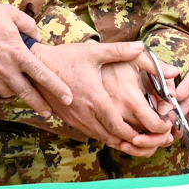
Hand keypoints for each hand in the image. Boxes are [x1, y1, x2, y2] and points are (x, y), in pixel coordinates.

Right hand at [0, 2, 68, 118]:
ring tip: (12, 76)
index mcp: (17, 53)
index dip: (57, 88)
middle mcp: (6, 69)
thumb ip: (28, 24)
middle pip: (27, 93)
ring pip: (8, 90)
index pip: (42, 75)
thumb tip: (37, 36)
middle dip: (40, 105)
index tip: (68, 98)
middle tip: (49, 112)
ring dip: (14, 87)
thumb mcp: (9, 13)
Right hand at [35, 41, 172, 151]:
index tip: (151, 131)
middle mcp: (86, 113)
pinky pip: (92, 134)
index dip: (137, 133)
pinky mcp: (70, 120)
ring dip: (120, 140)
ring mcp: (77, 119)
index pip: (119, 126)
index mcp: (95, 98)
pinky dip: (106, 136)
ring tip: (138, 137)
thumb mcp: (94, 52)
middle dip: (133, 141)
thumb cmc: (66, 58)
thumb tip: (140, 47)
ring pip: (103, 138)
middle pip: (113, 137)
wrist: (37, 67)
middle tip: (150, 139)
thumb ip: (119, 51)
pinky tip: (116, 131)